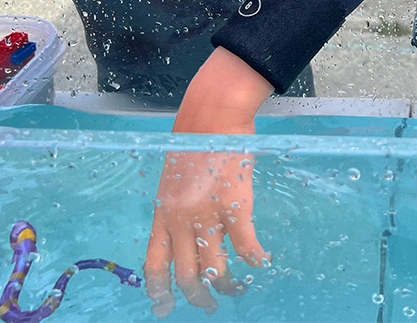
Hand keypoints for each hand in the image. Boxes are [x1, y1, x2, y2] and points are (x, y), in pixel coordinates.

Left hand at [144, 48, 273, 317]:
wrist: (213, 113)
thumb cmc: (193, 137)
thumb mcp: (172, 177)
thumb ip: (175, 205)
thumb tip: (183, 229)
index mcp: (162, 212)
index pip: (154, 264)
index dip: (158, 292)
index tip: (164, 309)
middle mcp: (181, 220)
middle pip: (187, 275)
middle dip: (198, 298)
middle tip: (210, 306)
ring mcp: (208, 214)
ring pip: (216, 269)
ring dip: (228, 286)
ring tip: (237, 290)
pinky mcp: (235, 205)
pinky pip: (245, 245)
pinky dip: (255, 259)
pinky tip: (262, 262)